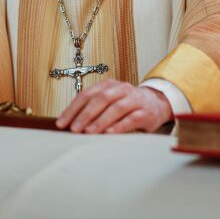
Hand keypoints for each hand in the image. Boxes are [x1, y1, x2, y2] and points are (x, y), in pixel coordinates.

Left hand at [56, 79, 172, 133]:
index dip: (73, 108)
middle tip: (74, 129)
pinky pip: (132, 119)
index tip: (61, 123)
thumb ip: (93, 109)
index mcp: (109, 85)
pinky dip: (119, 126)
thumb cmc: (128, 105)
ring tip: (89, 132)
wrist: (158, 103)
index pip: (87, 94)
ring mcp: (135, 100)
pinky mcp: (146, 112)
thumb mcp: (110, 101)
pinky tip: (109, 134)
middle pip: (101, 99)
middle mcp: (122, 89)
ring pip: (116, 108)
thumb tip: (69, 123)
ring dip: (100, 121)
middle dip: (85, 114)